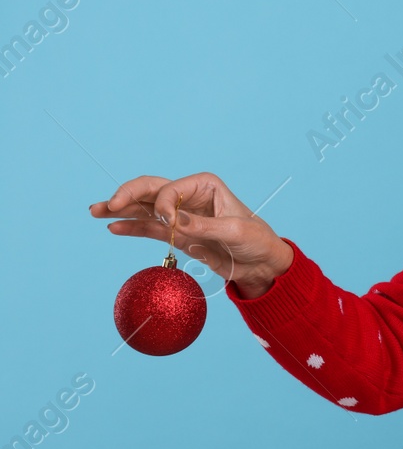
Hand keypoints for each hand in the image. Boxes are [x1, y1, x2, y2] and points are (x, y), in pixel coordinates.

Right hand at [89, 173, 293, 297]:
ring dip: (120, 209)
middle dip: (127, 195)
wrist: (260, 263)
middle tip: (107, 205)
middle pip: (151, 190)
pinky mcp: (176, 234)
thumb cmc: (255, 240)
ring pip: (144, 207)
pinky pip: (149, 228)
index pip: (172, 189)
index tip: (170, 224)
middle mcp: (189, 196)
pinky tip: (113, 227)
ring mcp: (180, 215)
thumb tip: (173, 221)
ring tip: (95, 211)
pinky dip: (131, 227)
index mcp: (206, 185)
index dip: (163, 204)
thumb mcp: (234, 232)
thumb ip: (203, 226)